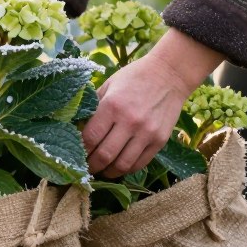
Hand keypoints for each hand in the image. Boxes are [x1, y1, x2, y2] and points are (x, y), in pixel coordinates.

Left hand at [83, 30, 223, 176]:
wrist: (170, 74)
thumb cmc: (134, 77)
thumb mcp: (109, 85)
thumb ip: (93, 107)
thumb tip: (76, 129)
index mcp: (112, 106)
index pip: (90, 138)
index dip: (80, 151)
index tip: (76, 154)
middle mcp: (130, 121)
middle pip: (104, 155)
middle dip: (91, 166)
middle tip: (86, 168)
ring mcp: (147, 133)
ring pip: (122, 164)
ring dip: (108, 172)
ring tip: (101, 170)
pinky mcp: (160, 140)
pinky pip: (140, 163)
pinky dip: (126, 169)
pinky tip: (119, 166)